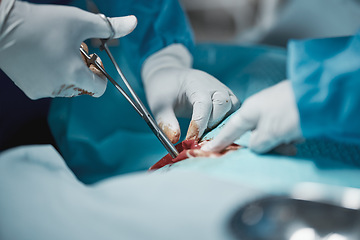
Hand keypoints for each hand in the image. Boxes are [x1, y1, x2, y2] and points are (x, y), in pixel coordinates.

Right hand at [0, 0, 136, 98]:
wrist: (0, 26)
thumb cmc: (42, 23)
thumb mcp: (80, 22)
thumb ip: (109, 26)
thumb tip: (133, 22)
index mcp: (75, 76)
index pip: (100, 89)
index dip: (101, 74)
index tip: (92, 58)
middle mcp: (60, 89)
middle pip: (84, 87)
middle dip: (85, 71)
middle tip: (74, 51)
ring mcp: (43, 91)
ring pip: (67, 87)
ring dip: (69, 73)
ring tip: (58, 52)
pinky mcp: (29, 89)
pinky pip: (50, 87)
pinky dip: (52, 75)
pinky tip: (43, 58)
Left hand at [142, 44, 239, 142]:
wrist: (171, 78)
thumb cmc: (165, 91)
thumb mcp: (159, 106)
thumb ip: (166, 122)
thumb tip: (174, 140)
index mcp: (195, 83)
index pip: (203, 103)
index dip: (199, 124)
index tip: (191, 140)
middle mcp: (213, 85)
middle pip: (223, 104)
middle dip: (212, 123)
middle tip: (198, 138)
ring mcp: (223, 90)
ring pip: (233, 107)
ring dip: (222, 124)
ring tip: (206, 135)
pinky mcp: (227, 98)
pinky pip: (234, 110)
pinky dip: (227, 122)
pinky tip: (213, 132)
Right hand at [202, 80, 302, 153]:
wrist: (320, 95)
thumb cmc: (290, 112)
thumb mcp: (270, 132)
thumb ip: (258, 143)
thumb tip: (256, 147)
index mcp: (249, 112)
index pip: (230, 130)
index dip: (219, 141)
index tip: (208, 149)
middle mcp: (259, 109)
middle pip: (253, 134)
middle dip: (265, 146)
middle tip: (281, 150)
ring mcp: (273, 109)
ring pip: (269, 133)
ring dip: (280, 142)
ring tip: (294, 143)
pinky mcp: (287, 110)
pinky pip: (282, 129)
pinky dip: (289, 135)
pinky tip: (299, 134)